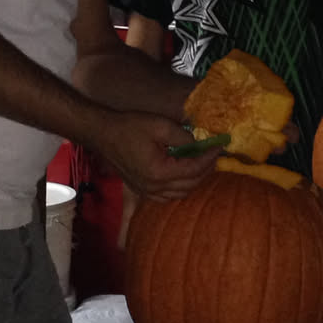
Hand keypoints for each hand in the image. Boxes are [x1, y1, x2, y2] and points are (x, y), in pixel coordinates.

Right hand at [100, 111, 220, 199]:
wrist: (103, 134)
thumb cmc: (130, 127)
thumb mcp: (160, 126)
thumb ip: (184, 137)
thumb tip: (200, 144)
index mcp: (159, 172)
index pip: (194, 169)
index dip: (209, 157)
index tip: (220, 145)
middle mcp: (154, 187)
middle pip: (190, 184)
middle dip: (206, 169)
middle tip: (214, 153)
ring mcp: (146, 192)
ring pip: (180, 193)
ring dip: (194, 180)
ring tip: (202, 163)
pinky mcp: (141, 190)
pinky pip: (167, 197)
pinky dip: (180, 188)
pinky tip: (184, 175)